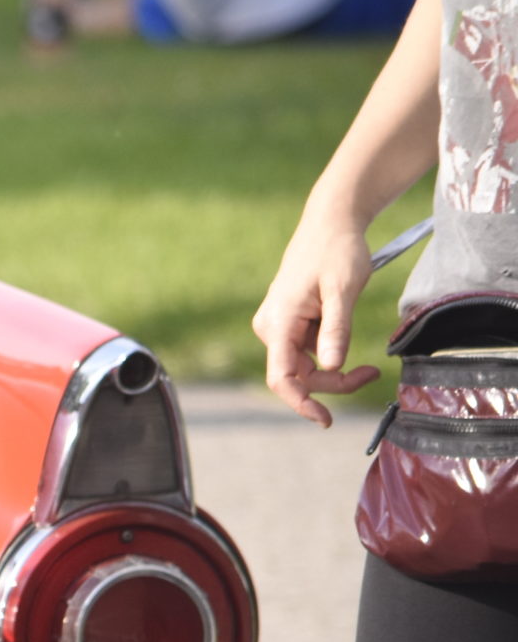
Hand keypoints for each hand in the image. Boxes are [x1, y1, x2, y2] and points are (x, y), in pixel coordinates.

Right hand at [255, 209, 383, 426]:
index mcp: (278, 322)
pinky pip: (306, 351)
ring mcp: (278, 325)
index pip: (281, 377)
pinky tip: (347, 340)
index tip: (325, 419)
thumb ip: (336, 330)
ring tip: (368, 365)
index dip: (301, 403)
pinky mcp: (288, 322)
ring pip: (303, 365)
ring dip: (334, 371)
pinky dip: (330, 355)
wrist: (330, 222)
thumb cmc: (337, 250)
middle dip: (333, 383)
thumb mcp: (343, 290)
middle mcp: (270, 327)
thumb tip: (333, 368)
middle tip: (371, 375)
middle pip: (296, 375)